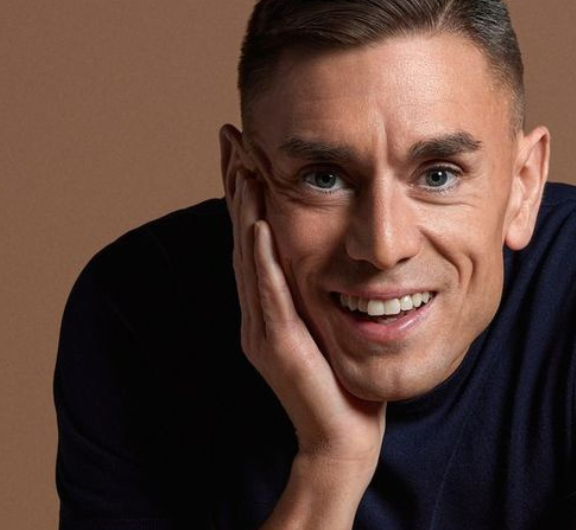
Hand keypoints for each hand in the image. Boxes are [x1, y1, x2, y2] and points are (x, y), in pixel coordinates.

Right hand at [226, 151, 386, 468]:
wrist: (343, 441)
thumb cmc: (345, 386)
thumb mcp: (332, 325)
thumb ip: (323, 291)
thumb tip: (336, 251)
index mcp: (267, 306)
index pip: (253, 234)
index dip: (244, 188)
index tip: (242, 143)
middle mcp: (256, 313)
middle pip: (240, 235)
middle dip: (235, 183)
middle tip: (230, 134)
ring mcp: (262, 330)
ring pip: (248, 258)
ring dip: (243, 209)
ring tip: (242, 165)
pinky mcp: (278, 347)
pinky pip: (268, 295)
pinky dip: (262, 259)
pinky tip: (260, 227)